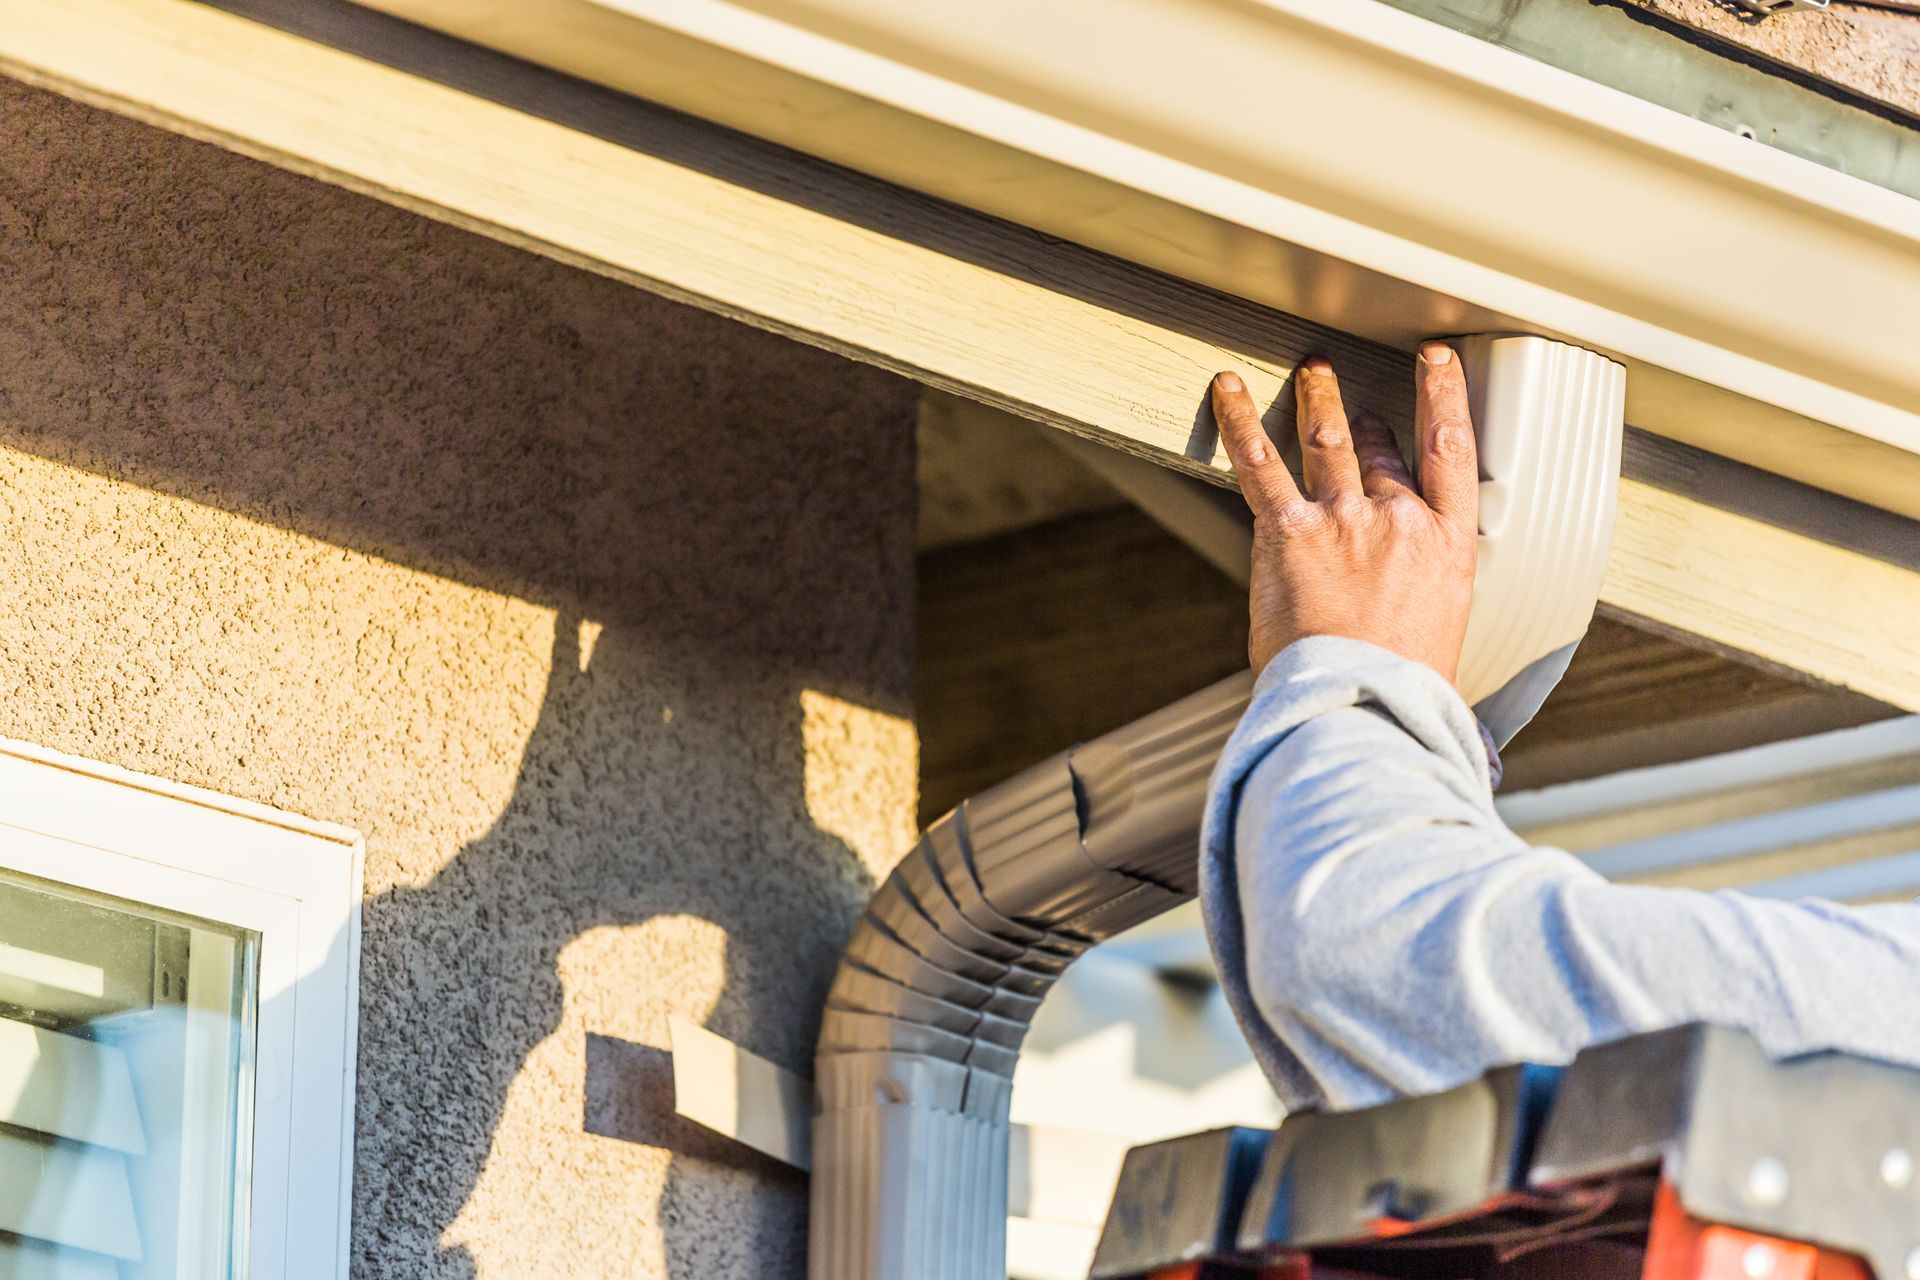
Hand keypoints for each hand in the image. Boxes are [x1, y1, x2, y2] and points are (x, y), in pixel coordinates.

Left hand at [1210, 343, 1477, 683]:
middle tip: (1358, 409)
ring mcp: (1344, 519)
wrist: (1364, 703)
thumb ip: (1428, 607)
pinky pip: (1260, 462)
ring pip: (1329, 440)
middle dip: (1366, 425)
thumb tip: (1424, 642)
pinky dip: (1240, 421)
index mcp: (1447, 545)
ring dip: (1318, 400)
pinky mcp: (1289, 531)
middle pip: (1380, 453)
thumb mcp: (1441, 639)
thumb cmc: (1400, 691)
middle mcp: (1399, 519)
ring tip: (1313, 372)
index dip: (1444, 397)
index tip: (1438, 364)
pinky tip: (1227, 389)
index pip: (1451, 450)